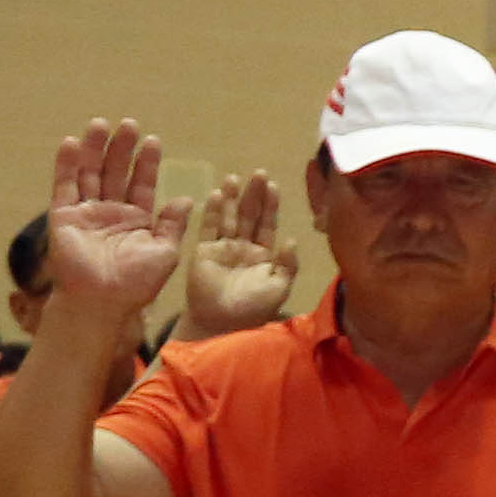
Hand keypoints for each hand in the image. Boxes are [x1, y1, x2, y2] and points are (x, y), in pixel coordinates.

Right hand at [30, 123, 185, 330]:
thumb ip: (173, 224)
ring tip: (102, 124)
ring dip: (96, 149)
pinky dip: (67, 165)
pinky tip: (72, 143)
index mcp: (137, 220)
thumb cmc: (137, 284)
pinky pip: (64, 186)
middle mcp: (111, 212)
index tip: (153, 140)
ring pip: (91, 173)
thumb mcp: (165, 252)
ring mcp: (86, 213)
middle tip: (130, 124)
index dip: (147, 163)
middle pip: (117, 172)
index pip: (143, 184)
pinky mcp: (64, 217)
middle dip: (122, 149)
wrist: (104, 303)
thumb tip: (187, 198)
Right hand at [181, 166, 296, 334]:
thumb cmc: (254, 308)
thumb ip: (288, 264)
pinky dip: (211, 212)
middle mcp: (244, 247)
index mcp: (264, 254)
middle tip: (257, 173)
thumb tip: (291, 239)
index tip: (273, 185)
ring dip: (230, 198)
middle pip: (249, 215)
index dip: (271, 205)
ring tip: (233, 177)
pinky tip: (214, 194)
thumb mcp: (279, 287)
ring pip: (228, 217)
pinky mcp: (204, 250)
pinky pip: (208, 228)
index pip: (268, 224)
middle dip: (253, 194)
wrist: (223, 323)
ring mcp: (223, 247)